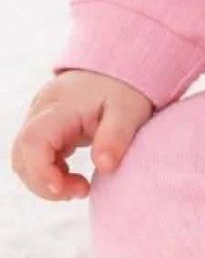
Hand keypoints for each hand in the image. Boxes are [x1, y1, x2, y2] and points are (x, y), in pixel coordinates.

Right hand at [10, 69, 154, 201]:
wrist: (122, 67)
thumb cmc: (125, 89)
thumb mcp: (130, 111)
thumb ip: (116, 137)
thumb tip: (105, 167)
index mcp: (61, 104)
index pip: (33, 140)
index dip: (41, 171)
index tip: (64, 189)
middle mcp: (42, 109)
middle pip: (22, 153)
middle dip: (44, 182)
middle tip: (82, 190)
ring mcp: (40, 117)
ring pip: (24, 157)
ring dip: (44, 179)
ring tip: (80, 186)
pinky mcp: (45, 127)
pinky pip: (34, 155)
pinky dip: (48, 172)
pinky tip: (72, 177)